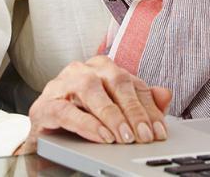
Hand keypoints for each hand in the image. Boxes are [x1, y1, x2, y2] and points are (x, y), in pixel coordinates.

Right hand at [17, 56, 172, 154]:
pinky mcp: (44, 106)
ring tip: (124, 136)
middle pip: (115, 81)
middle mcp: (83, 70)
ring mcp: (61, 85)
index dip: (149, 108)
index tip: (159, 131)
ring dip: (111, 115)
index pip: (133, 83)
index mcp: (103, 69)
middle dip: (133, 110)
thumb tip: (165, 95)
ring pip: (90, 89)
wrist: (46, 141)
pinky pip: (66, 111)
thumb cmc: (83, 122)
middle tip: (144, 135)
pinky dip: (87, 124)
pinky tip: (102, 136)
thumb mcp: (115, 115)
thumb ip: (140, 104)